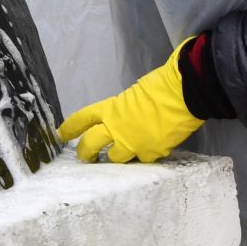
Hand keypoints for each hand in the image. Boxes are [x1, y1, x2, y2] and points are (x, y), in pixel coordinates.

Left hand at [57, 39, 202, 163]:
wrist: (185, 93)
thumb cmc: (162, 85)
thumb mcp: (135, 93)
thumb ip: (124, 109)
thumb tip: (125, 116)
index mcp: (112, 109)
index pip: (83, 119)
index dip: (70, 128)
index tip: (61, 134)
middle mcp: (117, 129)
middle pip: (91, 145)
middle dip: (85, 152)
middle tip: (85, 156)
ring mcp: (134, 144)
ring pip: (115, 159)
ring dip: (115, 158)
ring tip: (119, 157)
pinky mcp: (151, 154)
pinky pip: (143, 160)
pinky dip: (144, 156)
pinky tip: (149, 151)